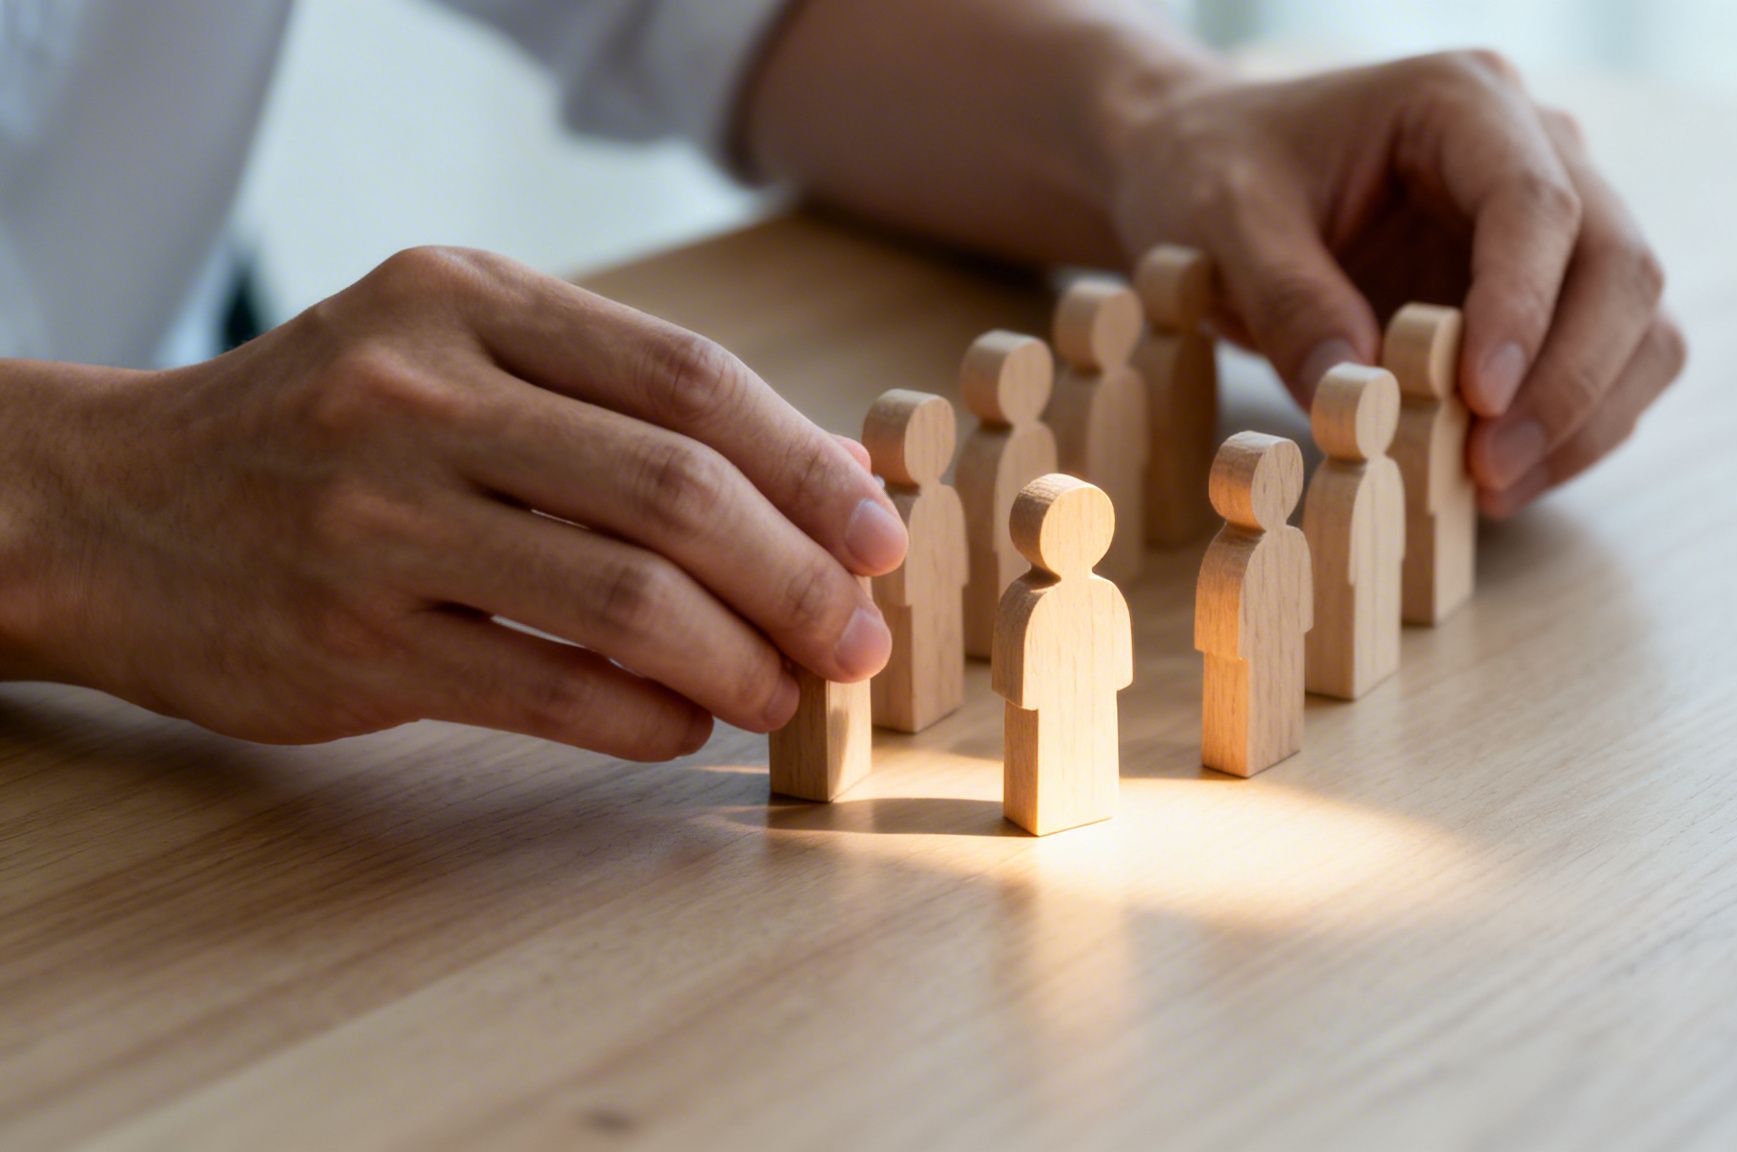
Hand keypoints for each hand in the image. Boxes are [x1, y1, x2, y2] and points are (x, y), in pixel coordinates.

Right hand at [0, 248, 903, 758]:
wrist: (110, 509)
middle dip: (798, 577)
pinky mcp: (350, 643)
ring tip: (783, 692)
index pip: (690, 380)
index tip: (880, 535)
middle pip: (675, 492)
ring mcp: (377, 520)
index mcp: (468, 304)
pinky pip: (547, 689)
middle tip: (857, 637)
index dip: (809, 467)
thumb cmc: (324, 432)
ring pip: (623, 598)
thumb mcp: (458, 356)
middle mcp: (420, 396)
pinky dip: (646, 717)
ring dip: (738, 661)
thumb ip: (627, 402)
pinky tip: (686, 724)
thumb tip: (824, 472)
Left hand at [1110, 50, 1686, 516]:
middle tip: (1491, 471)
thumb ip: (1289, 298)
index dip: (1524, 308)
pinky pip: (1607, 371)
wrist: (1208, 173)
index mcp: (1462, 102)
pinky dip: (1569, 436)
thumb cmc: (1217, 173)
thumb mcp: (1226, 223)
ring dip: (1583, 421)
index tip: (1482, 400)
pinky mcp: (1549, 297)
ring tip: (1489, 490)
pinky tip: (1491, 484)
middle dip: (1571, 382)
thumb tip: (1357, 394)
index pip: (1537, 202)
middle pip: (1620, 265)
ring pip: (1639, 325)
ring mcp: (1554, 229)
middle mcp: (1536, 150)